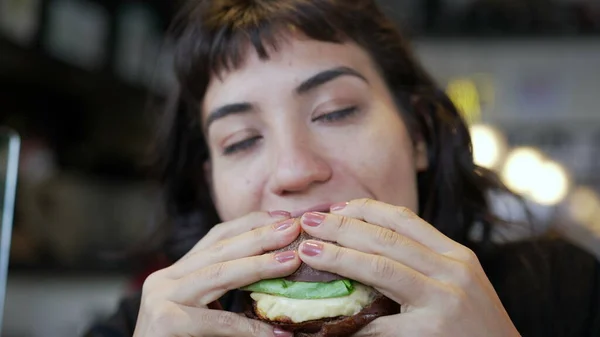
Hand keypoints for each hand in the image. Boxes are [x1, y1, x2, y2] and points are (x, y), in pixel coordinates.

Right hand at [133, 211, 299, 336]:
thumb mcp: (204, 311)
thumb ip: (227, 293)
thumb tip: (277, 280)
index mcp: (176, 273)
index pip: (216, 238)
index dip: (249, 223)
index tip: (282, 216)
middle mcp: (165, 279)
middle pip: (220, 250)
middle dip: (260, 236)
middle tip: (293, 226)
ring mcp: (161, 298)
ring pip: (218, 274)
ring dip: (259, 265)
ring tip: (292, 260)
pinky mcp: (165, 322)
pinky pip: (218, 322)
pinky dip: (250, 327)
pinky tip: (277, 332)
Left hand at [297, 199, 519, 336]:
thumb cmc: (477, 329)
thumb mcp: (460, 285)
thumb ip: (424, 265)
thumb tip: (370, 251)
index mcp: (457, 255)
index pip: (403, 218)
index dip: (363, 209)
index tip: (335, 207)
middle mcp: (453, 270)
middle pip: (385, 237)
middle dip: (341, 225)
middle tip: (308, 220)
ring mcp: (444, 300)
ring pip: (379, 267)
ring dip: (338, 256)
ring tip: (308, 249)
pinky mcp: (432, 332)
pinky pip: (380, 321)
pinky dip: (351, 319)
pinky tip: (328, 315)